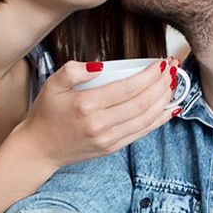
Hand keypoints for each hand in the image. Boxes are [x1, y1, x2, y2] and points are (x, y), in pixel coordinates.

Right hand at [11, 58, 176, 168]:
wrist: (39, 148)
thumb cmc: (47, 114)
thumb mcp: (52, 84)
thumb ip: (74, 70)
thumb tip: (100, 65)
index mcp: (85, 105)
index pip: (127, 89)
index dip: (149, 75)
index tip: (161, 63)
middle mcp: (99, 124)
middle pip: (141, 103)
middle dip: (162, 84)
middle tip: (172, 69)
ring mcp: (108, 139)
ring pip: (145, 118)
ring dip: (163, 100)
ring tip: (173, 83)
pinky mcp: (112, 147)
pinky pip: (142, 132)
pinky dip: (159, 119)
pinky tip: (169, 107)